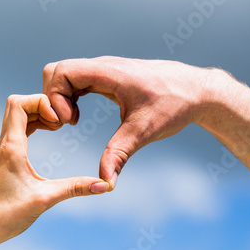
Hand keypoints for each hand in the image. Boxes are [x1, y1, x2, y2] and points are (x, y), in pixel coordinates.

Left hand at [0, 94, 108, 248]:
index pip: (19, 103)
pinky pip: (20, 128)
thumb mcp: (45, 199)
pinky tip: (50, 133)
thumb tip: (104, 185)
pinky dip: (36, 124)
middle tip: (62, 122)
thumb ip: (75, 188)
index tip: (60, 121)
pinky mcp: (7, 156)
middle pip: (19, 103)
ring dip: (40, 113)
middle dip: (43, 104)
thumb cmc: (5, 215)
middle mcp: (6, 143)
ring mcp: (5, 149)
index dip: (42, 102)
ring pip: (19, 115)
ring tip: (59, 127)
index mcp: (12, 147)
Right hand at [43, 56, 216, 188]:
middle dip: (53, 98)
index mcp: (108, 72)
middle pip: (56, 71)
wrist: (197, 91)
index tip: (70, 122)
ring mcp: (104, 71)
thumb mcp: (143, 131)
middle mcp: (102, 67)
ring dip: (60, 98)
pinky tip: (79, 117)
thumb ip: (119, 154)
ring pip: (65, 75)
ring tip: (73, 122)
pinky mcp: (107, 78)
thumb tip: (104, 182)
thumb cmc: (174, 104)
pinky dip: (69, 97)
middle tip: (68, 123)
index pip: (61, 71)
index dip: (55, 97)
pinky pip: (76, 82)